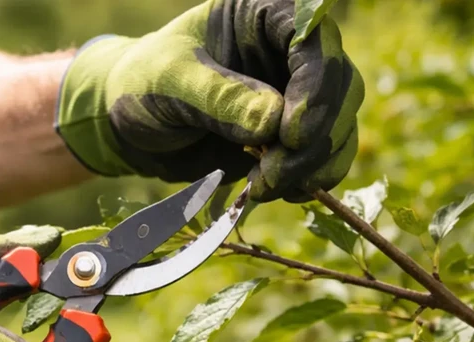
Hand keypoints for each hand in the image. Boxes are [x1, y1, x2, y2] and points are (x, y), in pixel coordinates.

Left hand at [56, 0, 363, 202]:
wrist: (133, 126)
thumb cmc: (144, 85)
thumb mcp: (170, 83)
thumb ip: (218, 98)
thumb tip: (273, 122)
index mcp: (264, 13)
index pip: (313, 39)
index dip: (315, 87)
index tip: (291, 135)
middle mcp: (290, 48)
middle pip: (339, 85)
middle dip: (315, 136)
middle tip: (276, 173)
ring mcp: (298, 92)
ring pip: (340, 124)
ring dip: (313, 164)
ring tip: (266, 187)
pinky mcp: (295, 133)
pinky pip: (327, 155)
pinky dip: (311, 178)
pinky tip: (279, 192)